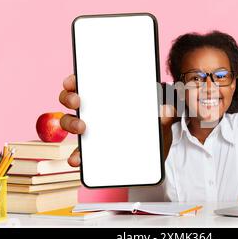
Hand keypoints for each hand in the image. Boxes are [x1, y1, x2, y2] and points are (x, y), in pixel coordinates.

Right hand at [59, 75, 178, 166]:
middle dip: (69, 97)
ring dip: (70, 123)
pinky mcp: (92, 152)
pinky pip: (79, 152)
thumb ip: (165, 115)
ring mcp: (92, 131)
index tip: (73, 81)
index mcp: (110, 98)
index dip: (75, 79)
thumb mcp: (163, 122)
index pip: (88, 83)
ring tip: (82, 128)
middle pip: (72, 100)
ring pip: (71, 122)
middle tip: (78, 101)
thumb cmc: (154, 132)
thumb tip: (168, 109)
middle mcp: (96, 112)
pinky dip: (76, 155)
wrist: (155, 158)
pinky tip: (77, 159)